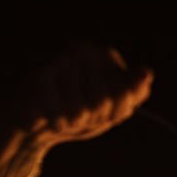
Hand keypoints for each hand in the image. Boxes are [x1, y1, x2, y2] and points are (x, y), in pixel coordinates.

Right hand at [0, 44, 153, 176]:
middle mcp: (80, 50)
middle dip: (93, 117)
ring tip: (60, 113)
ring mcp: (57, 61)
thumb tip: (146, 73)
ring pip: (82, 110)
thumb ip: (132, 92)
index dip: (116, 111)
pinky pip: (59, 114)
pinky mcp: (35, 78)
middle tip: (76, 113)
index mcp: (103, 55)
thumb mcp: (111, 108)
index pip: (128, 94)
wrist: (30, 126)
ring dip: (72, 122)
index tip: (102, 111)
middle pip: (105, 101)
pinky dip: (54, 123)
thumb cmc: (75, 113)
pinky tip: (45, 117)